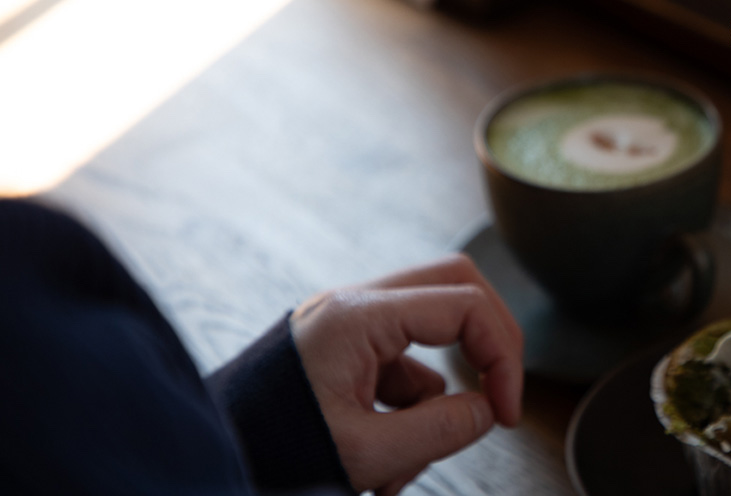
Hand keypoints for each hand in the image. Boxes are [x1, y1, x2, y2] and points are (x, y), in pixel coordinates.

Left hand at [290, 254, 523, 494]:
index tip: (507, 412)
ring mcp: (346, 322)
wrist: (205, 456)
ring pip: (430, 328)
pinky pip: (400, 362)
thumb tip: (487, 411)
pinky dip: (410, 408)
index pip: (465, 306)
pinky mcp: (341, 347)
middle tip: (502, 392)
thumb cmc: (269, 448)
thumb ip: (441, 430)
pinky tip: (381, 460)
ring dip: (441, 392)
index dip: (502, 357)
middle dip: (489, 340)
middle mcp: (353, 305)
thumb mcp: (366, 453)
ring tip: (403, 464)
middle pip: (455, 285)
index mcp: (357, 317)